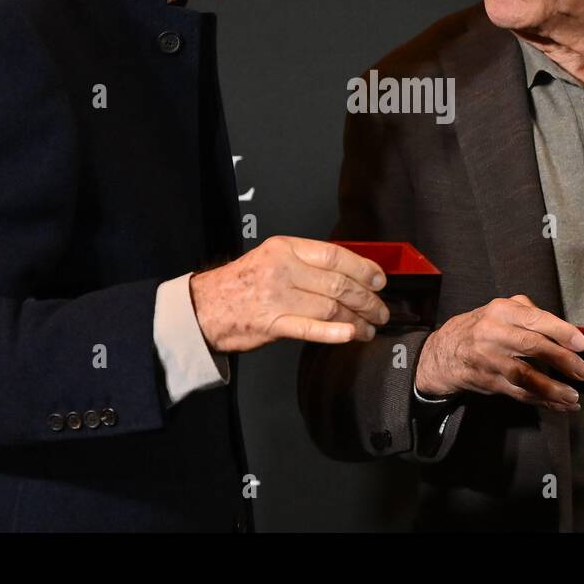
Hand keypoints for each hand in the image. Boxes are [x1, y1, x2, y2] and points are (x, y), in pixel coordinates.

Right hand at [190, 236, 388, 351]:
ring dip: (357, 320)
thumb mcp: (272, 258)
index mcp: (285, 248)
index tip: (379, 280)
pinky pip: (310, 328)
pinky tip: (351, 335)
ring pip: (330, 307)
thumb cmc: (241, 284)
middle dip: (367, 299)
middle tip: (380, 310)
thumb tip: (349, 273)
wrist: (203, 307)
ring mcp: (276, 297)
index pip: (335, 255)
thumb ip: (306, 263)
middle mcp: (282, 269)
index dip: (363, 268)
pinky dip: (334, 333)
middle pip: (338, 283)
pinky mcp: (271, 324)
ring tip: (370, 328)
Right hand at [414, 294, 583, 411]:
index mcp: (501, 311)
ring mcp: (489, 359)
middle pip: (531, 346)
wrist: (444, 352)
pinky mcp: (489, 381)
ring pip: (524, 375)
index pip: (534, 319)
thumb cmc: (481, 328)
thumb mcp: (501, 310)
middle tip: (583, 370)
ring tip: (571, 395)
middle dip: (561, 359)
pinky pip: (518, 392)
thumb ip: (531, 315)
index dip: (560, 331)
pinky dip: (541, 400)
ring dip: (551, 387)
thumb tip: (566, 332)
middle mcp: (493, 333)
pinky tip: (559, 404)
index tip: (580, 343)